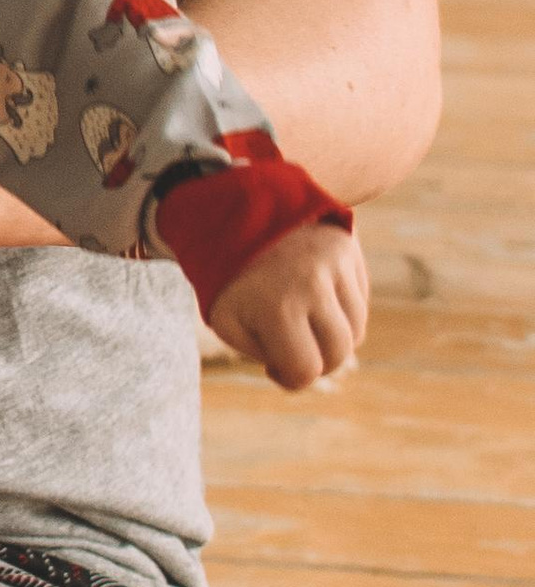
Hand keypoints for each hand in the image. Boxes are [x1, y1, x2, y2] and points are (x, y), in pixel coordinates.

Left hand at [205, 218, 367, 393]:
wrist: (234, 208)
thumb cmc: (227, 274)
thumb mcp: (226, 319)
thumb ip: (262, 353)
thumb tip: (298, 370)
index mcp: (277, 307)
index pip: (306, 369)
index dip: (291, 378)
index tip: (275, 369)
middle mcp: (313, 285)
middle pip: (339, 352)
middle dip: (318, 362)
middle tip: (295, 352)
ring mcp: (335, 264)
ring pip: (356, 328)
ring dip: (333, 336)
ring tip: (304, 324)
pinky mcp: (348, 249)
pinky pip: (360, 300)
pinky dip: (343, 310)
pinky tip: (315, 299)